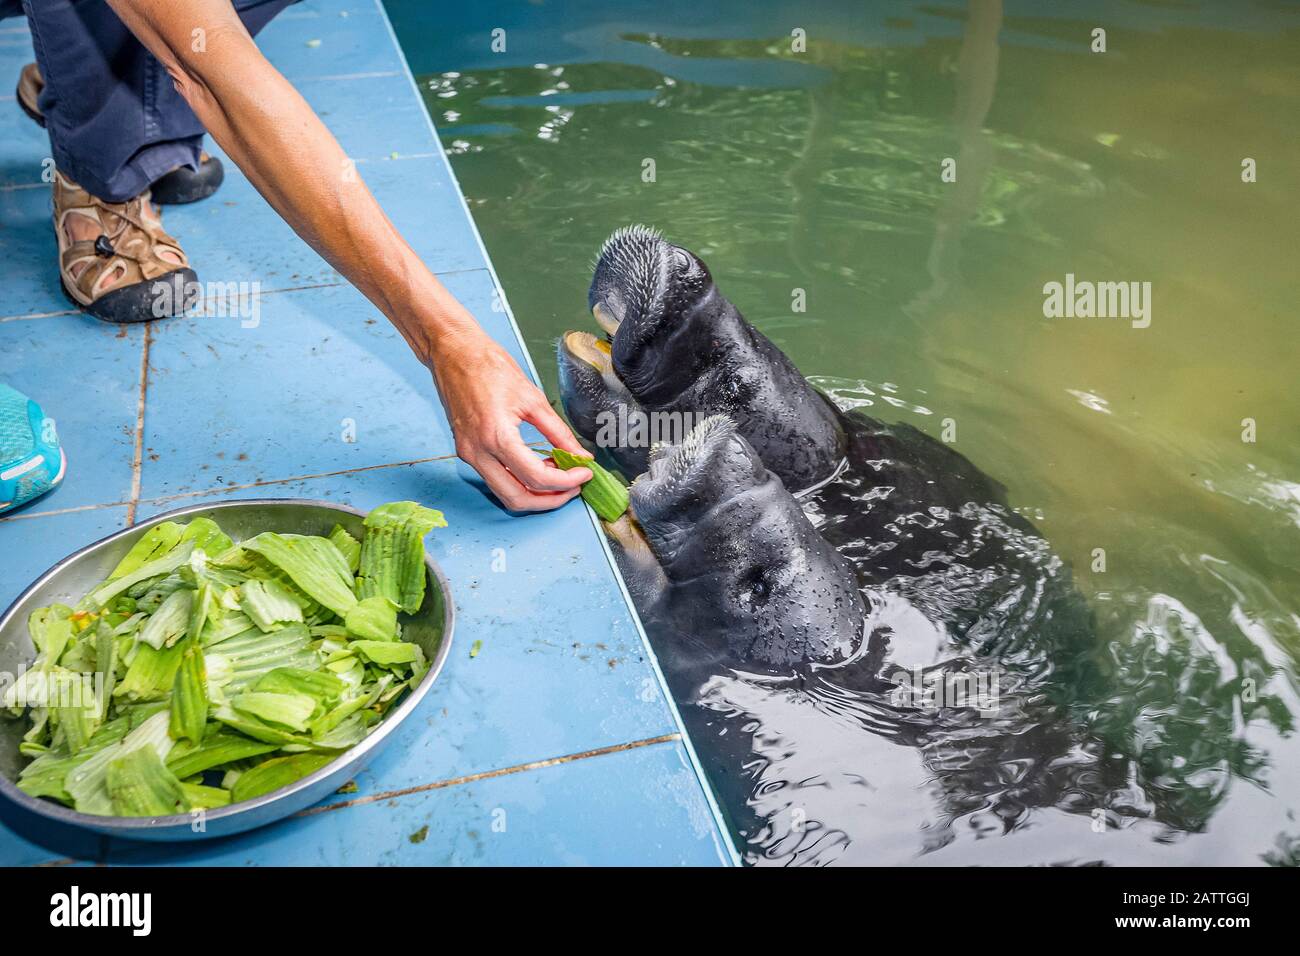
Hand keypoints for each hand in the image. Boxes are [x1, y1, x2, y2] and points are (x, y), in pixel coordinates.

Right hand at [429, 328, 591, 511]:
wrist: (454, 353)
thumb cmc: (488, 366)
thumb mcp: (532, 398)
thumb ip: (558, 431)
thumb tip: (579, 454)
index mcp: (496, 436)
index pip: (536, 478)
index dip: (566, 481)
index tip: (584, 473)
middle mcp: (478, 452)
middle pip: (518, 499)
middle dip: (550, 500)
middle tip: (574, 486)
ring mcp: (469, 454)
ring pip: (505, 494)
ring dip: (535, 494)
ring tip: (559, 476)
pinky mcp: (466, 452)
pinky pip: (496, 479)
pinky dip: (519, 481)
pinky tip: (538, 466)